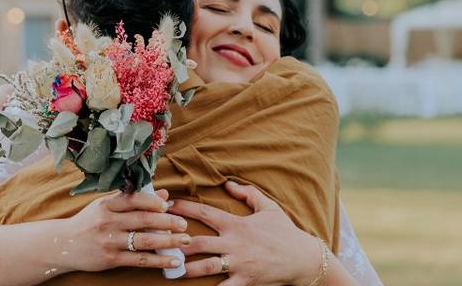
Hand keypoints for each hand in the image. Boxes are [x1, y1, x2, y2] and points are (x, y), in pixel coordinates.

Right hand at [59, 188, 190, 272]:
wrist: (63, 244)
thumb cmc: (89, 222)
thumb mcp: (106, 206)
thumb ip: (133, 200)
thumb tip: (163, 195)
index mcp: (107, 204)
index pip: (134, 199)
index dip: (153, 202)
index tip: (169, 205)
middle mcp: (108, 221)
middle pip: (143, 220)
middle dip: (167, 222)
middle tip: (184, 223)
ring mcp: (109, 241)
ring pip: (144, 241)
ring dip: (168, 241)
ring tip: (186, 241)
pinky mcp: (111, 259)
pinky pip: (140, 260)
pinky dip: (159, 261)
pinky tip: (173, 261)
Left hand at [169, 181, 324, 285]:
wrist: (303, 259)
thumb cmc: (285, 232)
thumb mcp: (269, 208)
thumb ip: (248, 193)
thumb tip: (228, 184)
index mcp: (237, 224)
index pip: (205, 213)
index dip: (183, 208)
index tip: (166, 205)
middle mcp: (235, 243)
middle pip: (198, 242)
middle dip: (176, 241)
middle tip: (157, 240)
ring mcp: (239, 264)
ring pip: (206, 267)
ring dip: (185, 268)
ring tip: (168, 267)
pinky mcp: (245, 281)